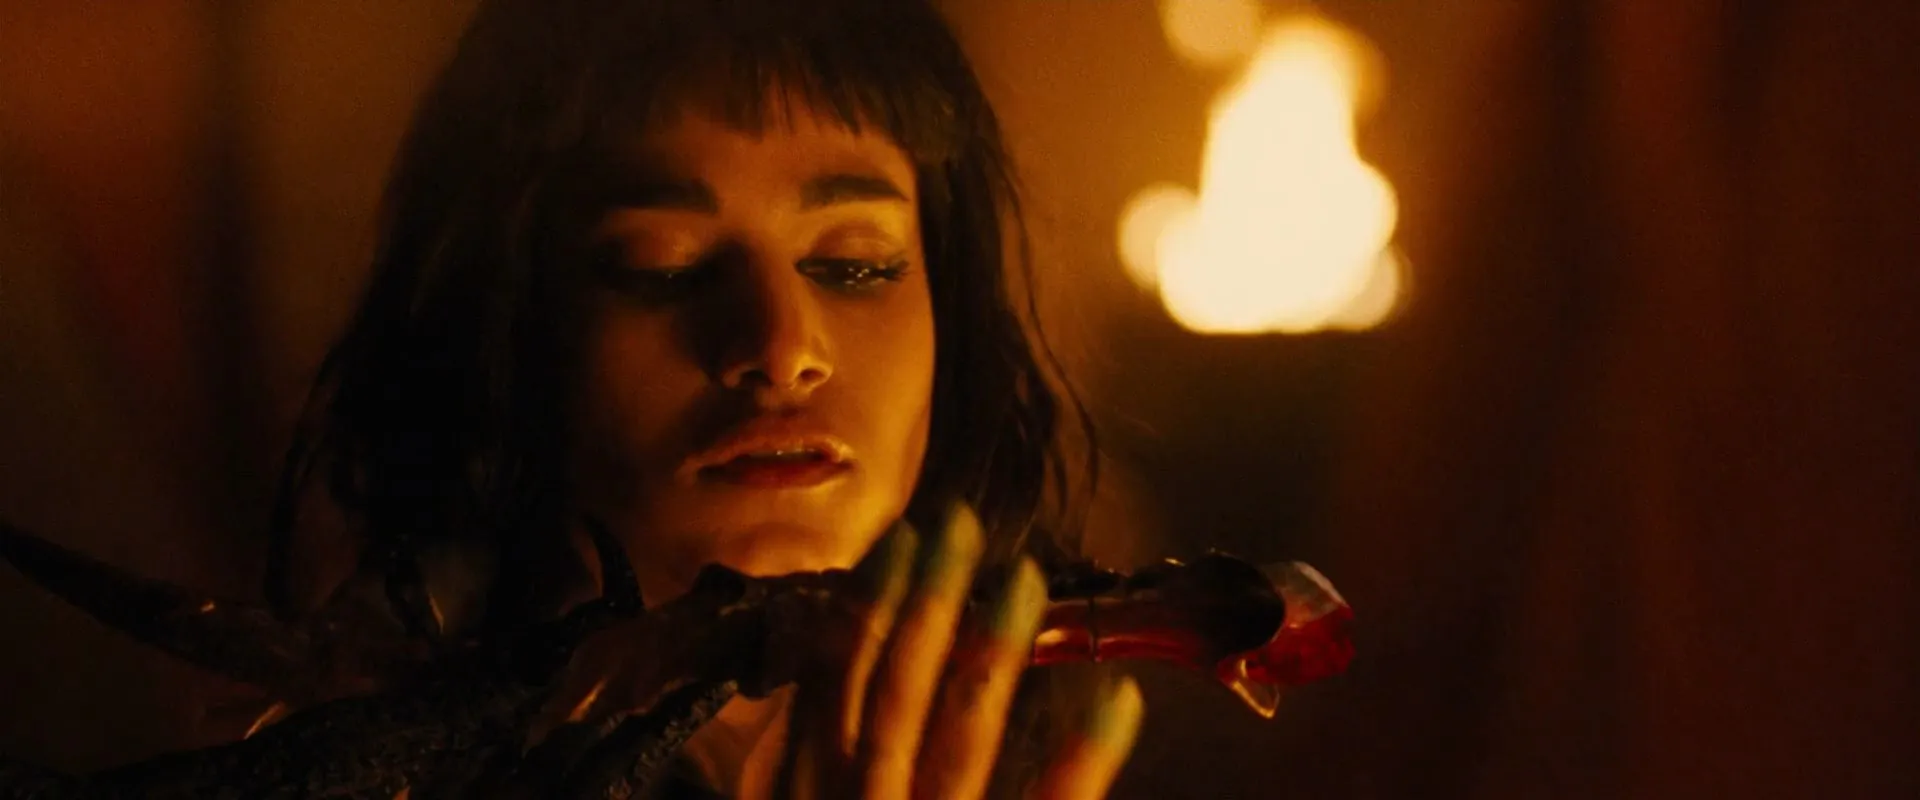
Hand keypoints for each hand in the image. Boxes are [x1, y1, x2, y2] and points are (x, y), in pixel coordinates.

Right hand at [757, 504, 1143, 799]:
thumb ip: (785, 772)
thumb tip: (789, 711)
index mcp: (809, 788)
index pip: (830, 680)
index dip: (863, 602)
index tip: (895, 536)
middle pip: (896, 690)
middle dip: (928, 599)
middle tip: (959, 520)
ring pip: (960, 735)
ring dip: (993, 650)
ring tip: (1025, 577)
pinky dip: (1084, 753)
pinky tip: (1118, 696)